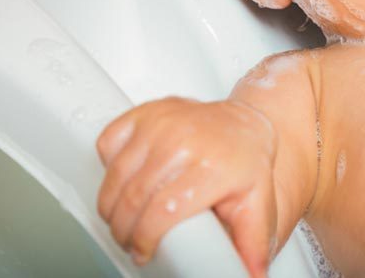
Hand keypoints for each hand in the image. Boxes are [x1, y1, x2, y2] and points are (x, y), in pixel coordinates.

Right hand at [96, 97, 277, 276]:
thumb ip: (253, 246)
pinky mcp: (146, 111)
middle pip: (134, 198)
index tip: (142, 252)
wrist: (245, 122)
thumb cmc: (247, 165)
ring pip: (116, 175)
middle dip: (124, 230)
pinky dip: (107, 166)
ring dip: (111, 206)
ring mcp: (163, 121)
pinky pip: (109, 142)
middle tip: (130, 242)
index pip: (163, 211)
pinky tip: (123, 180)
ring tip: (124, 220)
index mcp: (214, 167)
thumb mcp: (257, 206)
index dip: (145, 239)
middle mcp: (186, 141)